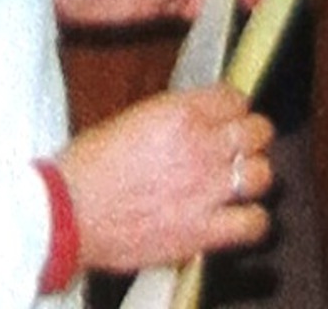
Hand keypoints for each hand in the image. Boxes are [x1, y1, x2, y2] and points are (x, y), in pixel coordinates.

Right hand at [60, 85, 275, 271]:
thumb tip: (198, 122)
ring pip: (264, 174)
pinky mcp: (201, 230)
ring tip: (239, 183)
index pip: (235, 98)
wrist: (63, 214)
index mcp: (181, 113)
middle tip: (237, 149)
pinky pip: (254, 223)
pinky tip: (239, 218)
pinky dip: (252, 221)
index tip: (227, 119)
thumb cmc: (85, 168)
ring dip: (254, 177)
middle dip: (250, 139)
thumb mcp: (132, 120)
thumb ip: (174, 119)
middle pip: (259, 132)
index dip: (233, 110)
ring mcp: (205, 189)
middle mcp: (201, 146)